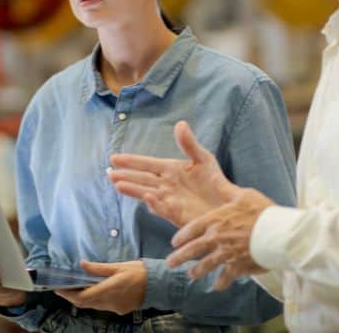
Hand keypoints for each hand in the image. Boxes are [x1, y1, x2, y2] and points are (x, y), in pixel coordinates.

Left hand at [55, 260, 146, 314]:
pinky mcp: (120, 309)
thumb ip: (98, 268)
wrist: (159, 285)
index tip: (58, 288)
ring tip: (74, 288)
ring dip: (82, 299)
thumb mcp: (118, 266)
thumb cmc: (139, 272)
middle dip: (72, 297)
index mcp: (108, 290)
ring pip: (93, 306)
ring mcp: (115, 308)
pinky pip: (102, 306)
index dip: (68, 294)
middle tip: (62, 288)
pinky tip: (92, 291)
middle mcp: (109, 302)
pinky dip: (94, 300)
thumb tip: (81, 264)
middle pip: (85, 304)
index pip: (82, 297)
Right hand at [109, 121, 229, 226]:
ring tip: (119, 185)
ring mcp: (170, 200)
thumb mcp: (203, 159)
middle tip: (110, 174)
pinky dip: (156, 204)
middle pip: (142, 179)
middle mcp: (166, 185)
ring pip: (147, 193)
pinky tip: (148, 198)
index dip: (131, 161)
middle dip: (126, 176)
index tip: (114, 158)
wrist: (228, 205)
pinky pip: (165, 209)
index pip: (147, 164)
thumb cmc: (215, 182)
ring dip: (134, 190)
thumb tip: (180, 123)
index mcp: (171, 170)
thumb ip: (189, 144)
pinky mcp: (178, 214)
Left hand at [166, 182, 274, 289]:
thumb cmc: (262, 211)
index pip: (192, 229)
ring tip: (191, 275)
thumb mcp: (242, 194)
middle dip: (179, 257)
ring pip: (206, 265)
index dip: (182, 236)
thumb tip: (212, 176)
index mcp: (216, 220)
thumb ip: (224, 189)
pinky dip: (221, 282)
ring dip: (197, 271)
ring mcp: (227, 254)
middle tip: (170, 263)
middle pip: (193, 249)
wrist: (279, 234)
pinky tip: (217, 286)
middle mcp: (217, 238)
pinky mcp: (239, 266)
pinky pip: (227, 276)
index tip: (174, 243)